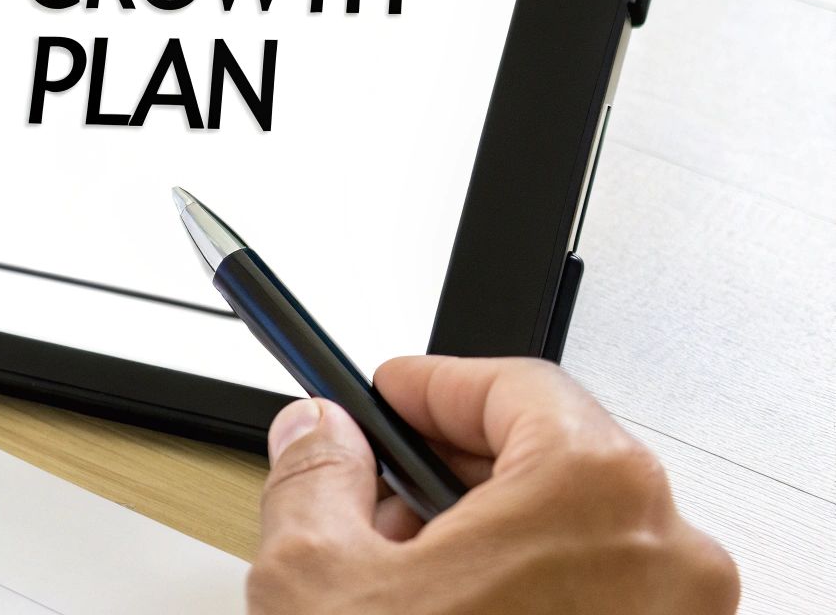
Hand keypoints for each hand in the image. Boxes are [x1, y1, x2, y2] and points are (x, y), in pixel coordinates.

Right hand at [248, 356, 738, 613]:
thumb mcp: (318, 577)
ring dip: (489, 539)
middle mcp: (666, 552)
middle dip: (451, 473)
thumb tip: (317, 435)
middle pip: (553, 458)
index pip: (515, 385)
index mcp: (592, 489)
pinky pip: (604, 601)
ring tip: (407, 585)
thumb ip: (313, 473)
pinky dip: (532, 596)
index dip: (433, 386)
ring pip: (578, 537)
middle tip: (377, 495)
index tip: (389, 395)